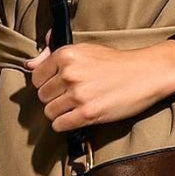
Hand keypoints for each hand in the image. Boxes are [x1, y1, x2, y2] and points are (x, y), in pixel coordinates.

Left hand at [23, 29, 174, 133]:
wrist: (145, 74)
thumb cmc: (116, 62)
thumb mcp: (85, 50)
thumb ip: (53, 56)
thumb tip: (29, 65)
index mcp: (66, 55)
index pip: (37, 77)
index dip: (46, 83)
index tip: (57, 86)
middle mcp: (69, 74)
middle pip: (42, 96)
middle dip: (54, 98)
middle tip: (69, 97)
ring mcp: (78, 95)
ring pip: (49, 112)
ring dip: (59, 113)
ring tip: (74, 108)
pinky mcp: (87, 114)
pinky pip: (60, 125)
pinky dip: (65, 124)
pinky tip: (76, 118)